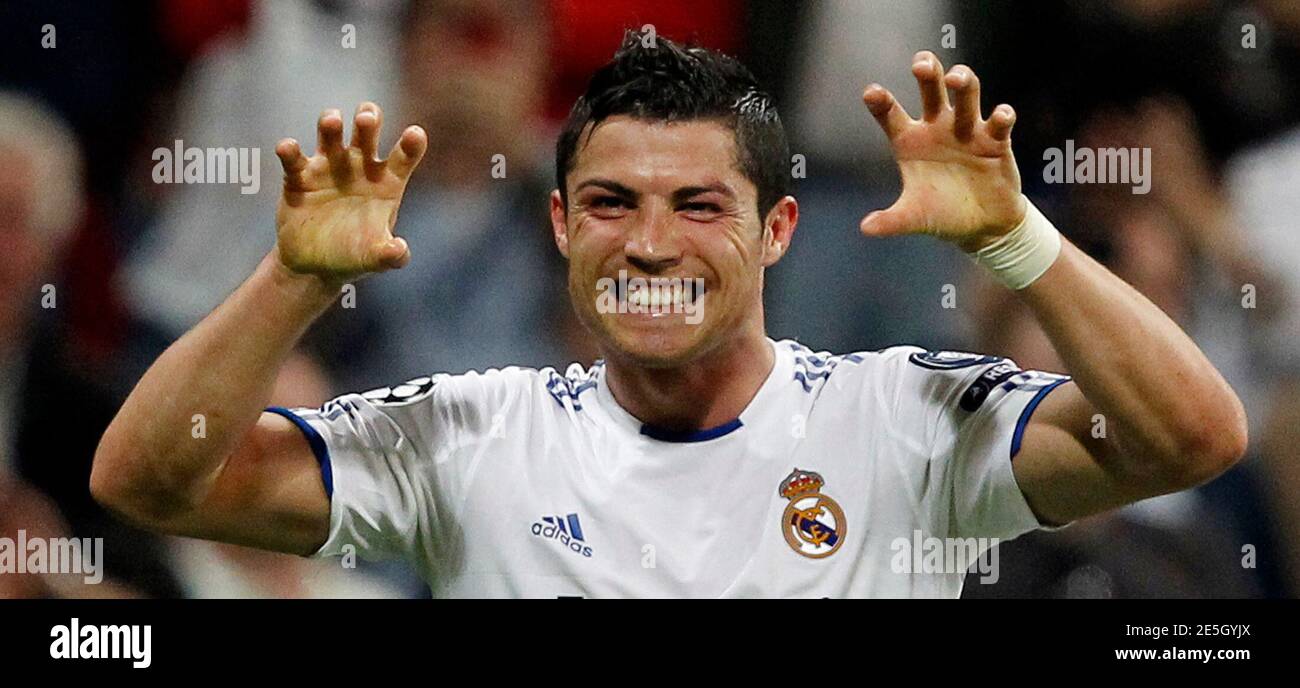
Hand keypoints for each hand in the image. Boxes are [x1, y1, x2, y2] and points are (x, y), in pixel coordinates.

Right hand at [274, 102, 427, 281]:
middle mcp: (360, 166)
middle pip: (366, 131)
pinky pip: (293, 158)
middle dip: (367, 119)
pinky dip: (289, 150)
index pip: (404, 156)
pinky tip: (288, 148)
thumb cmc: (354, 255)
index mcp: (386, 181)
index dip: (410, 144)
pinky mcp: (299, 177)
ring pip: (331, 134)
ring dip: (331, 123)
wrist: (315, 265)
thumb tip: (399, 251)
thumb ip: (390, 255)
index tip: (415, 134)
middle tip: (365, 119)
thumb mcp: (374, 258)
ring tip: (333, 121)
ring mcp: (329, 167)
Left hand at [861, 51, 1025, 251]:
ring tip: (956, 78)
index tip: (871, 92)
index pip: (891, 115)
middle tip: (921, 64)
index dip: (881, 102)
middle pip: (931, 91)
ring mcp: (967, 130)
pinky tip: (1000, 116)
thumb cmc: (942, 215)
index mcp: (910, 142)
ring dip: (963, 82)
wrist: (982, 227)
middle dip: (927, 73)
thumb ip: (891, 220)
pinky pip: (999, 122)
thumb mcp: (914, 217)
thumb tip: (865, 229)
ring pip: (966, 95)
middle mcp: (937, 128)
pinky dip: (1001, 116)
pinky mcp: (995, 141)